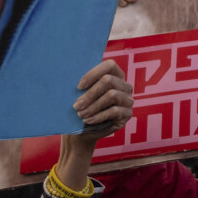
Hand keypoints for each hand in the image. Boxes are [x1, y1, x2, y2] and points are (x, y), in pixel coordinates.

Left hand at [57, 59, 131, 187]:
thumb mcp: (79, 95)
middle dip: (90, 93)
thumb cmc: (79, 109)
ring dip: (93, 105)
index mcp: (114, 75)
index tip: (78, 86)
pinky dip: (98, 116)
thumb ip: (82, 84)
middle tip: (76, 105)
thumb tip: (69, 74)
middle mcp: (124, 85)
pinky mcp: (127, 114)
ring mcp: (128, 99)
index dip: (93, 74)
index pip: (109, 65)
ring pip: (112, 95)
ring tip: (80, 114)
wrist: (81, 132)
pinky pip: (114, 111)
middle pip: (109, 81)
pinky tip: (87, 120)